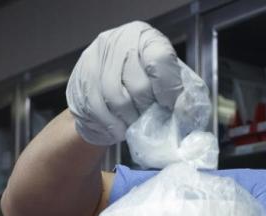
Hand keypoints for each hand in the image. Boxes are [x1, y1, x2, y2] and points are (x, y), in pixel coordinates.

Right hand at [66, 21, 183, 145]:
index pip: (160, 59)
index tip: (169, 106)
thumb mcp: (164, 80)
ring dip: (129, 119)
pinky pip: (98, 109)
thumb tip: (184, 111)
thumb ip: (178, 92)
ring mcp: (96, 58)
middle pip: (138, 84)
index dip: (168, 88)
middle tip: (151, 119)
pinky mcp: (80, 78)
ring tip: (135, 125)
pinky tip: (119, 129)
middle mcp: (119, 41)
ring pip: (116, 99)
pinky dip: (112, 125)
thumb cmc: (141, 84)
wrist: (104, 88)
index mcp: (145, 37)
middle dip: (147, 109)